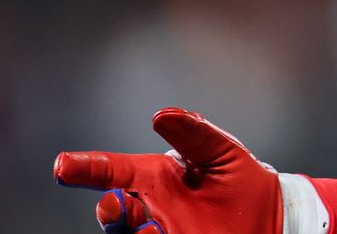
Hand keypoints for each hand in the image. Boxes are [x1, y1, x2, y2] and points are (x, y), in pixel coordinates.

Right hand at [54, 108, 281, 233]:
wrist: (274, 220)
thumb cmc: (244, 183)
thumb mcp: (224, 152)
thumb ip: (194, 134)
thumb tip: (161, 114)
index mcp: (156, 179)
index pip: (113, 172)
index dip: (85, 168)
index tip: (62, 167)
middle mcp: (151, 210)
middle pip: (113, 212)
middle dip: (109, 210)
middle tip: (118, 205)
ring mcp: (161, 233)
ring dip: (132, 231)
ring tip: (152, 229)